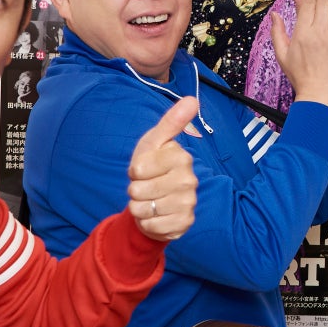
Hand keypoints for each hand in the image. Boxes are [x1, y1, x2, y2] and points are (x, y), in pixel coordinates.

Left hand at [126, 98, 198, 240]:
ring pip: (144, 209)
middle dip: (135, 190)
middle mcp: (189, 180)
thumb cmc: (152, 167)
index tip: (144, 169)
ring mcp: (188, 203)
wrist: (157, 200)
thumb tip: (192, 99)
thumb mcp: (154, 143)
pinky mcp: (184, 223)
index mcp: (182, 157)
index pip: (138, 169)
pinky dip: (147, 223)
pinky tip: (156, 215)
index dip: (134, 170)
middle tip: (146, 186)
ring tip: (150, 200)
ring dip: (140, 207)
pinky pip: (151, 226)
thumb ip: (171, 122)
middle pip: (139, 190)